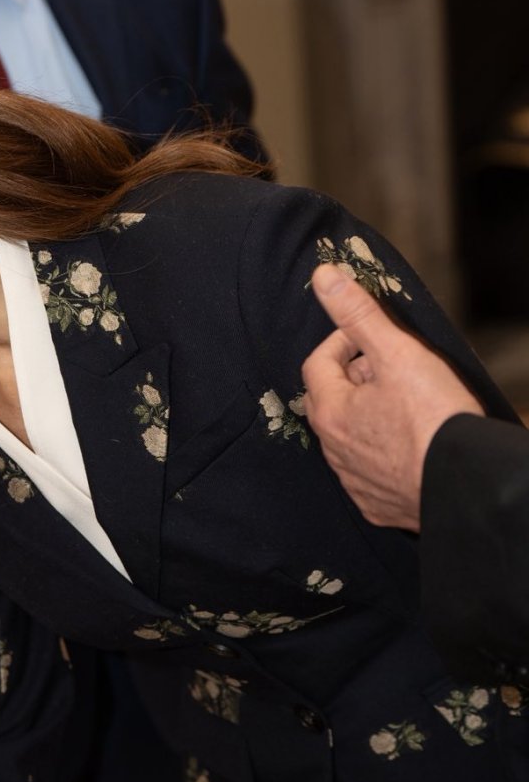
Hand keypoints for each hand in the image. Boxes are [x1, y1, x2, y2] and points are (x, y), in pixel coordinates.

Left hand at [301, 265, 483, 529]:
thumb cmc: (433, 418)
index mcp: (330, 414)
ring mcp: (355, 482)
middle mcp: (334, 452)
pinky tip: (409, 442)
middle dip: (354, 377)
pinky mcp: (378, 504)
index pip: (317, 363)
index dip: (342, 342)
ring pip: (349, 438)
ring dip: (366, 415)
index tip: (370, 338)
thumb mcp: (397, 353)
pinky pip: (370, 472)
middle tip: (390, 367)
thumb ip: (358, 314)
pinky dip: (382, 452)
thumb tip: (323, 277)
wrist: (465, 484)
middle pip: (330, 401)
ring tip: (405, 402)